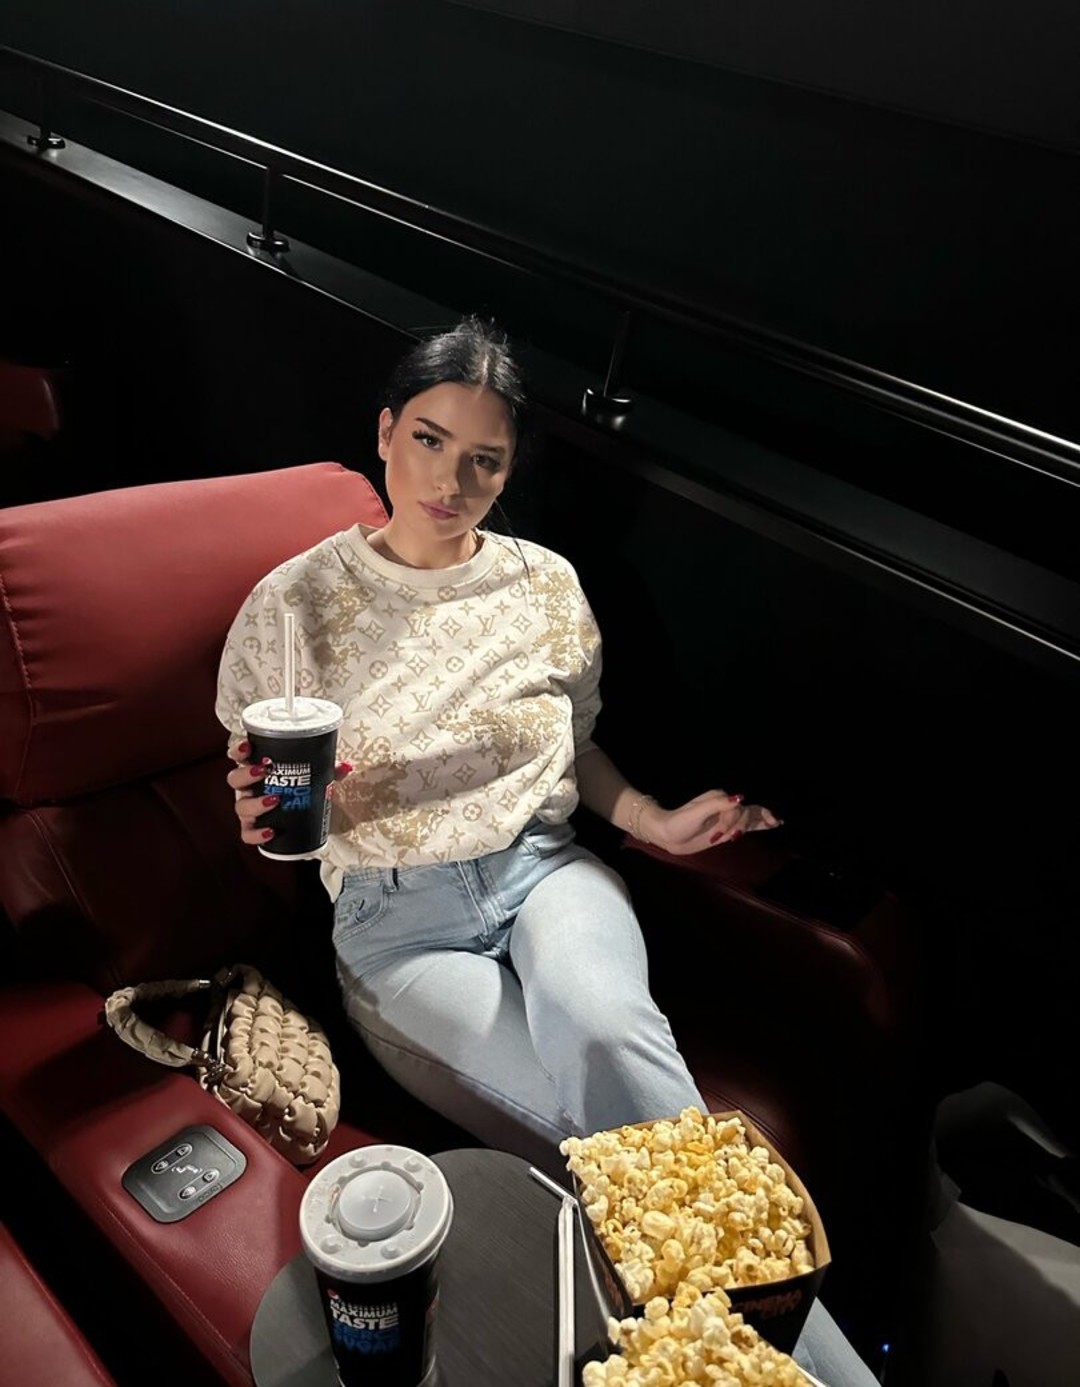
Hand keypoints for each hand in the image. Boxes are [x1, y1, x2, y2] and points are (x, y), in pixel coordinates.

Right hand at [226, 741, 351, 847]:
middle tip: (264, 771)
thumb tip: (346, 766)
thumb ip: (329, 771)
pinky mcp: (253, 829)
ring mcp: (248, 809)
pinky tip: (271, 831)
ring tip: (275, 799)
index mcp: (257, 770)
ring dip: (255, 803)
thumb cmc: (302, 790)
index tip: (248, 746)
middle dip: (245, 774)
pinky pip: (248, 834)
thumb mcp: (316, 777)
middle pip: (234, 780)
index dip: (239, 750)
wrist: (306, 819)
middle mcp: (248, 788)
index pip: (240, 756)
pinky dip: (257, 833)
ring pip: (240, 806)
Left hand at [643, 790, 781, 856]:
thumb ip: (717, 805)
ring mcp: (727, 816)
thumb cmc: (678, 824)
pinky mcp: (728, 827)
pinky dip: (762, 822)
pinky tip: (774, 823)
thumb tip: (740, 798)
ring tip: (774, 823)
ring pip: (752, 815)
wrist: (667, 835)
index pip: (736, 808)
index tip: (716, 837)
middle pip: (747, 811)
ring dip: (759, 822)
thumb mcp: (695, 814)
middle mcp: (725, 804)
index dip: (731, 822)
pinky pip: (749, 823)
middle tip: (730, 838)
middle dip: (742, 826)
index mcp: (718, 798)